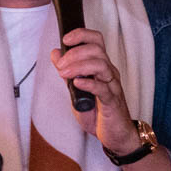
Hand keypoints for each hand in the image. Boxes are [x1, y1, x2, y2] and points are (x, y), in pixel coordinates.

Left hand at [50, 28, 136, 148]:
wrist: (115, 136)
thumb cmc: (99, 113)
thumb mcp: (77, 90)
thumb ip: (68, 72)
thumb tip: (56, 53)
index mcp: (102, 67)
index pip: (96, 41)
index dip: (81, 35)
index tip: (65, 39)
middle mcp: (109, 73)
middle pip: (97, 50)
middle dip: (74, 53)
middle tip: (60, 65)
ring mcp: (112, 87)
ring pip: (100, 65)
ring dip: (79, 66)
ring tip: (64, 73)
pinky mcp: (112, 102)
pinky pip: (103, 88)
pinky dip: (88, 83)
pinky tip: (77, 83)